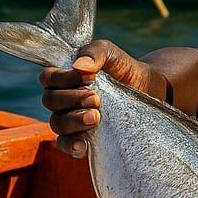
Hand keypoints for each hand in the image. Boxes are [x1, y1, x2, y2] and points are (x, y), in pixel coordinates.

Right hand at [39, 39, 165, 156]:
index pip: (48, 78)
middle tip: (96, 99)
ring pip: (57, 124)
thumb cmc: (124, 70)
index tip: (89, 77)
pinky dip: (71, 145)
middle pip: (50, 101)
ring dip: (73, 120)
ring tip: (96, 117)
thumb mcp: (112, 54)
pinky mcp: (83, 139)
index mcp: (64, 78)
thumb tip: (79, 66)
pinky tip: (83, 144)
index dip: (62, 78)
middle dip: (72, 99)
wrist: (149, 91)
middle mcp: (63, 100)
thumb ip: (95, 52)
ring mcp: (71, 121)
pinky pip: (66, 145)